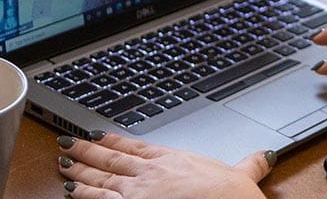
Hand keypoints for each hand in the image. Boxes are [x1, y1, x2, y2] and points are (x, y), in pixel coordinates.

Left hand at [57, 130, 270, 198]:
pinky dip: (82, 196)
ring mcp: (134, 195)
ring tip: (62, 164)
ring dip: (79, 172)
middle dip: (87, 151)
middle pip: (111, 160)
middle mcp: (150, 175)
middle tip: (67, 142)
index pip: (137, 147)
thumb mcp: (242, 178)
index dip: (115, 140)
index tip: (98, 133)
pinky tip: (69, 192)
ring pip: (99, 180)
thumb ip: (249, 165)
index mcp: (174, 161)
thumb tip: (265, 156)